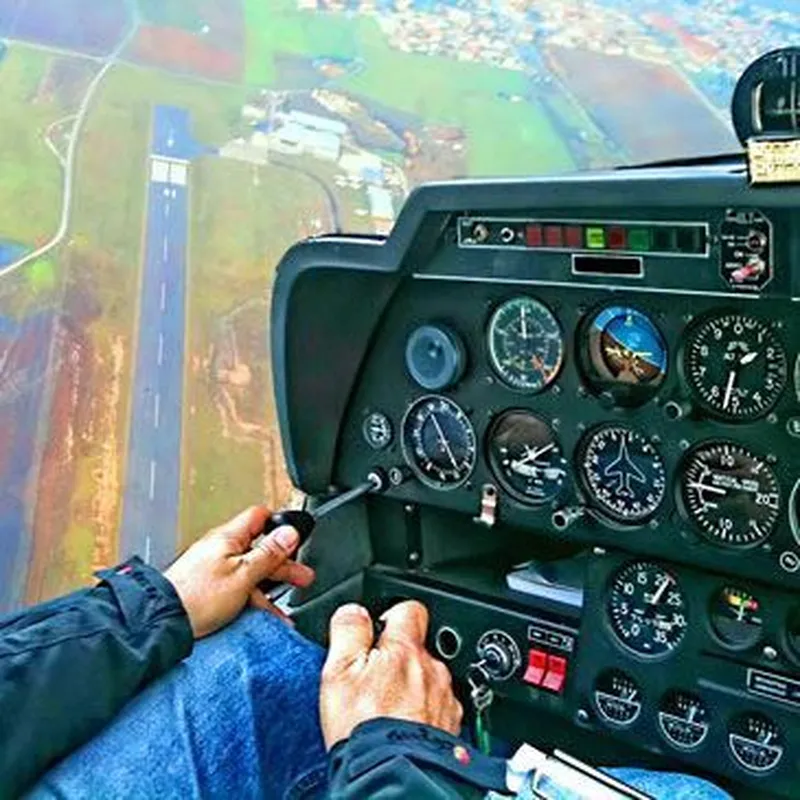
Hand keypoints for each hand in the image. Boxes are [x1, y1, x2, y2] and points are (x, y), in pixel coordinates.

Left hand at [164, 506, 314, 638]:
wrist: (161, 623)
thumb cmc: (196, 596)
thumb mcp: (243, 574)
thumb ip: (269, 553)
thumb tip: (289, 533)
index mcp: (228, 537)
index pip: (259, 517)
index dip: (279, 525)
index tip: (295, 540)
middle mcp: (220, 550)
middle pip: (259, 549)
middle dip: (282, 564)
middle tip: (302, 575)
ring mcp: (214, 570)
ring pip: (250, 574)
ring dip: (269, 589)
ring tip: (285, 609)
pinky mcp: (208, 590)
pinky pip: (238, 590)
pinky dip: (253, 602)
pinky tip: (263, 617)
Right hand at [319, 600, 462, 748]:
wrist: (392, 779)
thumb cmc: (363, 729)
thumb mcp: (339, 673)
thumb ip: (348, 631)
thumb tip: (353, 609)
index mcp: (405, 650)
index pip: (410, 609)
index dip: (391, 615)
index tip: (377, 633)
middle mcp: (432, 669)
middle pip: (418, 647)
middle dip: (398, 657)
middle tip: (374, 681)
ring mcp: (445, 698)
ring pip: (428, 678)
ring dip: (412, 686)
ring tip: (387, 710)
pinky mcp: (452, 725)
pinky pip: (438, 707)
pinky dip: (423, 712)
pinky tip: (404, 727)